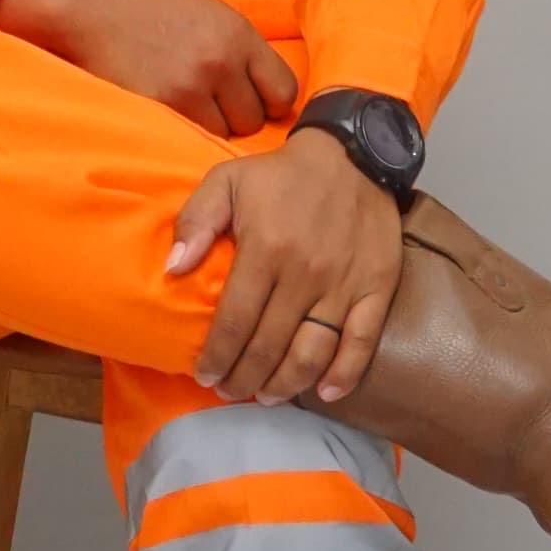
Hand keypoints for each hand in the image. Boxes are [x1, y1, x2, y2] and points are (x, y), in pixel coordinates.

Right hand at [0, 0, 299, 138]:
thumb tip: (272, 95)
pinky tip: (173, 111)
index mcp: (238, 34)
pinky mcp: (163, 106)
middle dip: (239, 116)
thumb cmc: (153, 10)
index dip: (271, 101)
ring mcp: (191, 87)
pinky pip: (194, 137)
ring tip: (190, 105)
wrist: (94, 8)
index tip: (256, 101)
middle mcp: (221, 61)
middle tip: (213, 103)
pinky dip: (187, 131)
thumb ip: (243, 50)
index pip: (284, 90)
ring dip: (213, 126)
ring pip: (225, 134)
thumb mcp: (211, 15)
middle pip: (256, 119)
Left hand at [169, 124, 405, 404]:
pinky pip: (362, 342)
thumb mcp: (227, 181)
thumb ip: (196, 222)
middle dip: (244, 378)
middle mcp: (305, 274)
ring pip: (312, 353)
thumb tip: (173, 269)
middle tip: (229, 390)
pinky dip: (344, 375)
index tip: (204, 374)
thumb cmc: (281, 174)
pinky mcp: (377, 288)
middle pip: (269, 345)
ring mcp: (344, 285)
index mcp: (266, 249)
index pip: (235, 321)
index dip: (217, 356)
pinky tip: (323, 393)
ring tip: (265, 395)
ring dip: (285, 384)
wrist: (352, 155)